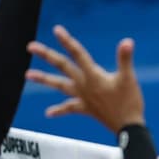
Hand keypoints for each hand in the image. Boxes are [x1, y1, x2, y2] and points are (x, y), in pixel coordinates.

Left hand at [26, 25, 144, 133]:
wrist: (128, 127)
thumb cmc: (129, 102)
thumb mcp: (128, 78)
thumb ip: (125, 59)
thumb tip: (127, 42)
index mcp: (93, 76)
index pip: (78, 54)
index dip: (67, 41)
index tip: (57, 30)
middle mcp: (84, 85)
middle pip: (62, 66)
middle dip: (47, 55)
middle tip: (30, 46)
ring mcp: (83, 97)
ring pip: (60, 86)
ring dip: (44, 79)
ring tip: (28, 75)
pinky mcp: (86, 108)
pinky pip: (69, 108)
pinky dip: (59, 110)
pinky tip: (48, 113)